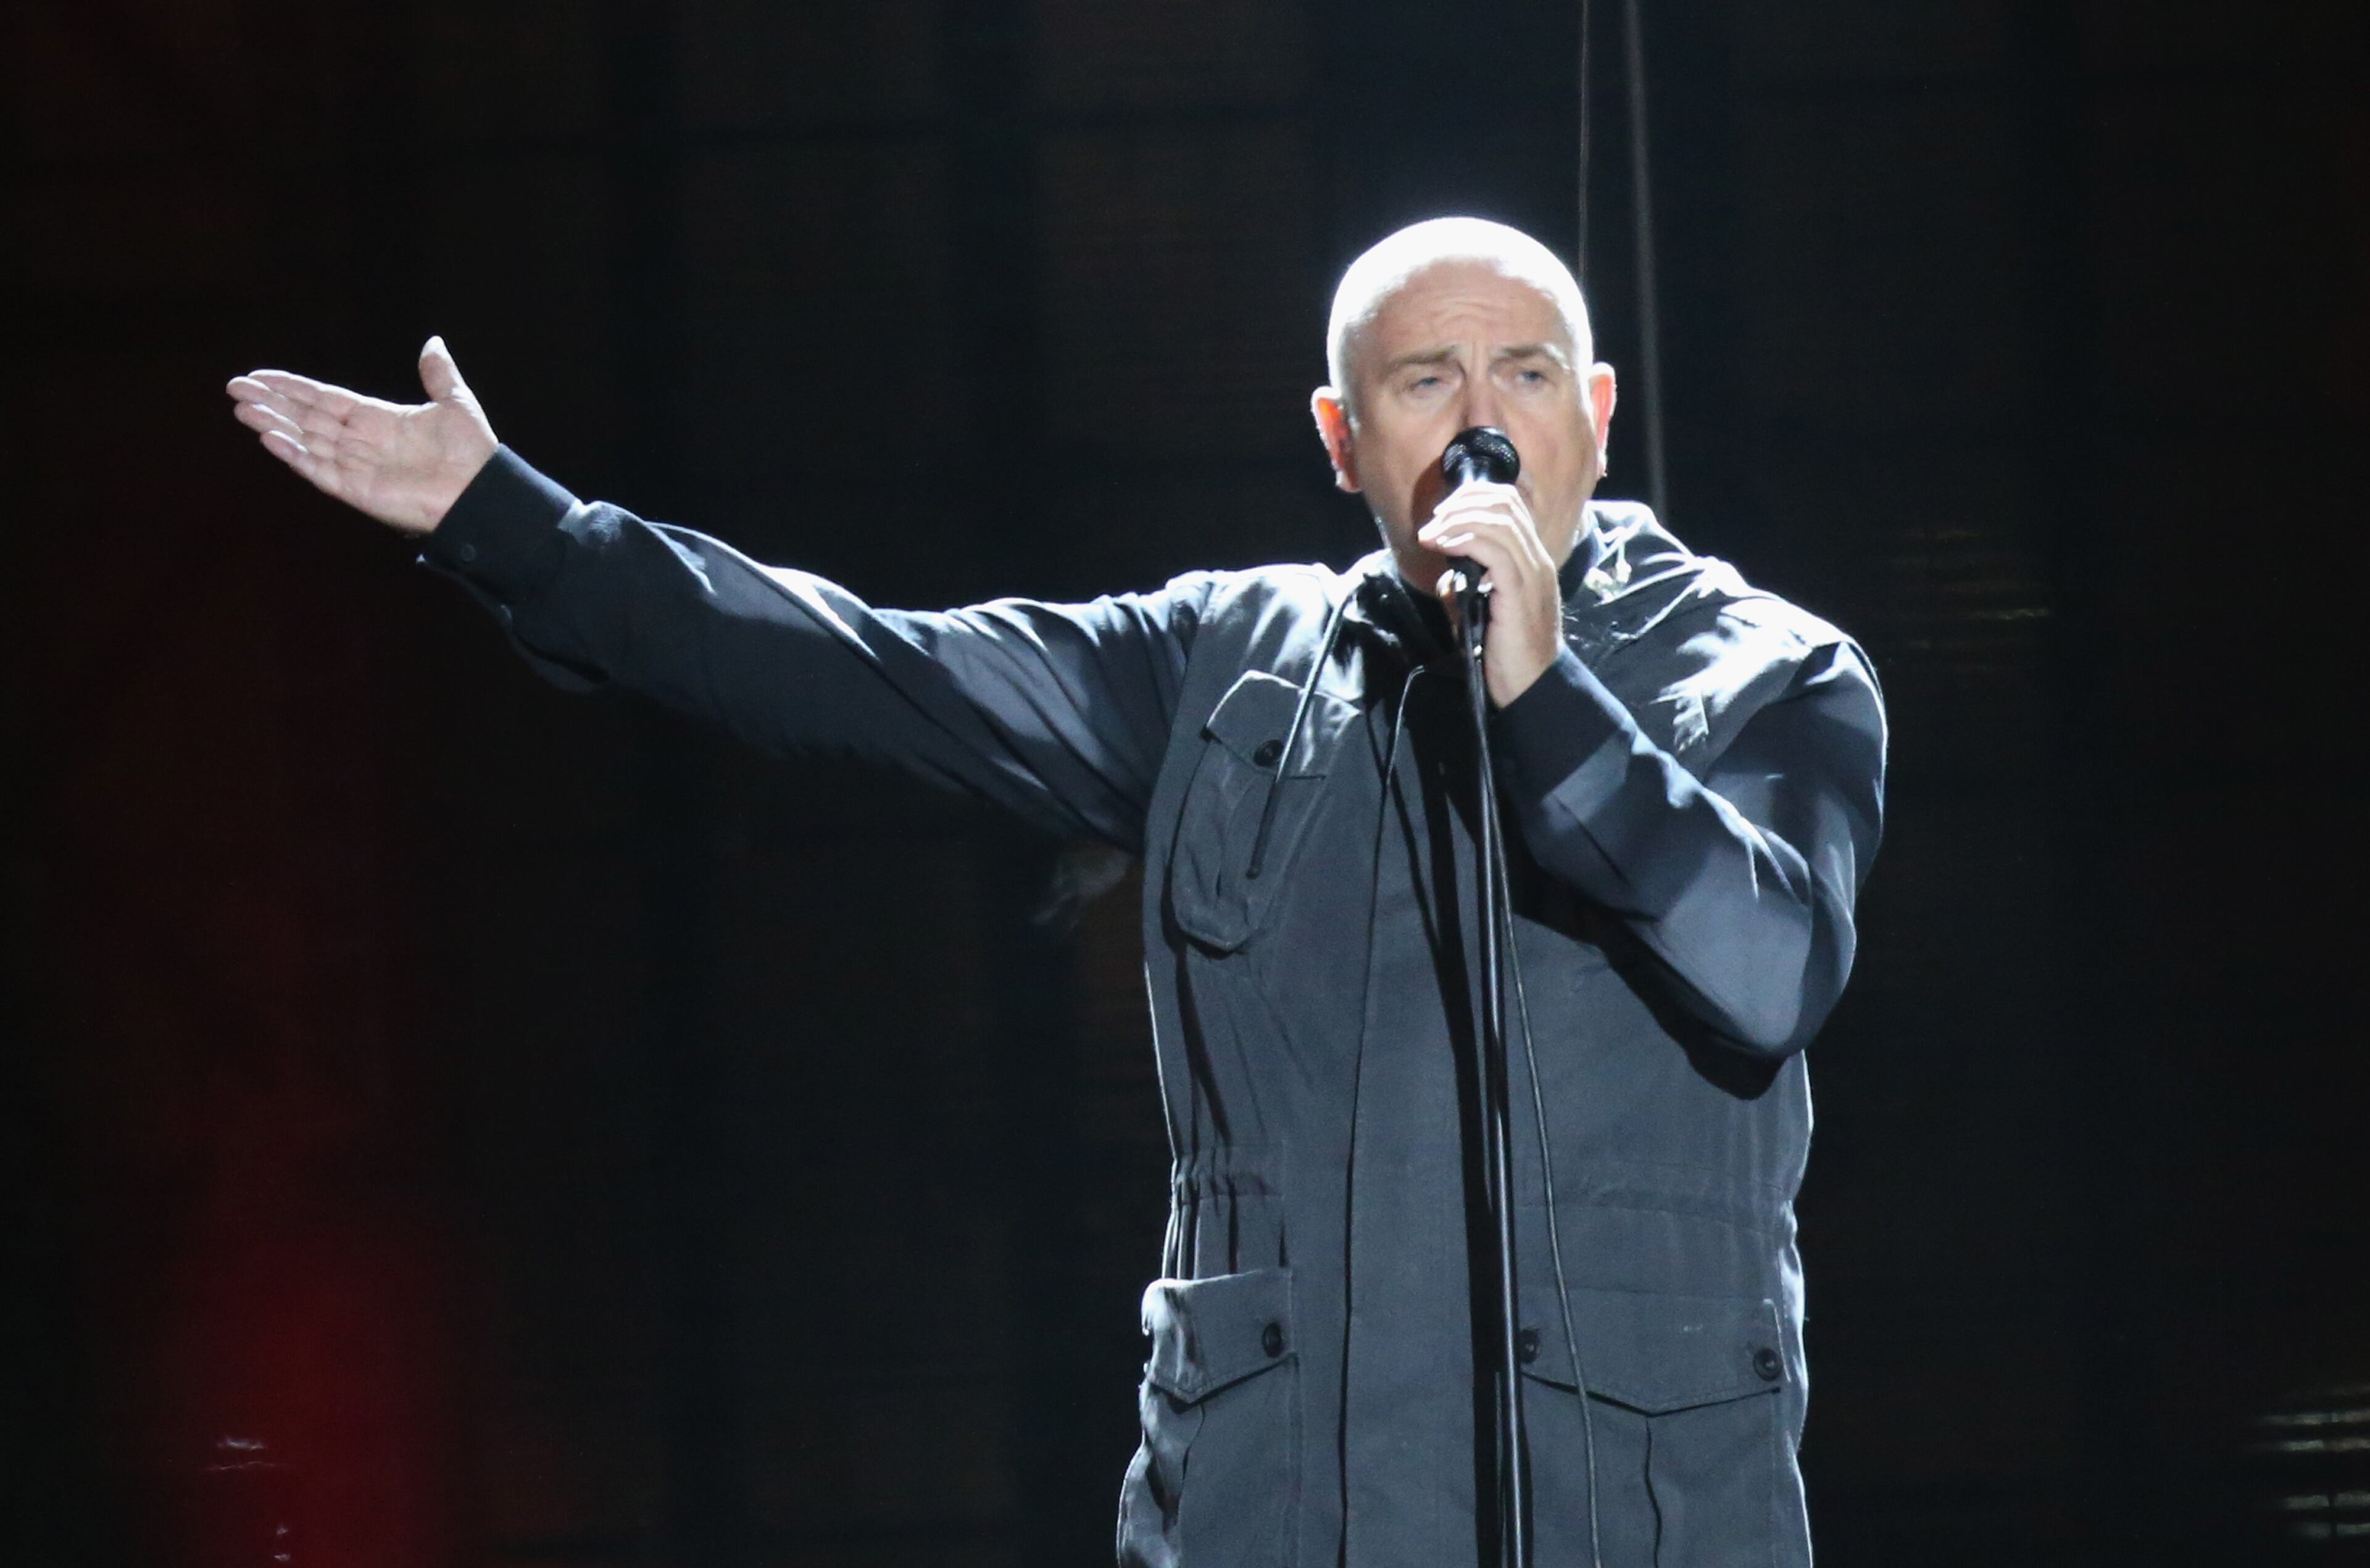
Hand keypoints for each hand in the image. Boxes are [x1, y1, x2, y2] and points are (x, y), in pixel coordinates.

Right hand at [226, 337, 497, 535]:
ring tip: (241, 409)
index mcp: (378, 419)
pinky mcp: (357, 490)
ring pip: (305, 442)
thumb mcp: (455, 403)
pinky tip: (270, 439)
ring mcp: (356, 467)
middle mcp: (361, 442)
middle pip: (306, 418)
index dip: (292, 387)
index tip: (259, 376)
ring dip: (273, 425)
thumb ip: (438, 375)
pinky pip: (319, 470)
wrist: (483, 492)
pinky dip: (295, 456)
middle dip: (271, 403)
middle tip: (234, 388)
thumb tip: (433, 342)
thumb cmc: (473, 452)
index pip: (324, 399)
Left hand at [1416, 481, 1563, 706]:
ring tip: (1431, 532)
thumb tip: (1445, 576)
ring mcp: (1532, 574)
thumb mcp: (1481, 612)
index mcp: (1531, 560)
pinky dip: (1464, 540)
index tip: (1443, 510)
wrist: (1531, 685)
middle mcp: (1537, 560)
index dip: (1476, 496)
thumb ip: (1466, 589)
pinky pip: (1495, 551)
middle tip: (1434, 518)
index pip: (1512, 505)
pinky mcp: (1519, 592)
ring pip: (1499, 522)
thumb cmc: (1506, 652)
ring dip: (1458, 520)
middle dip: (1464, 502)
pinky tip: (1443, 545)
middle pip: (1505, 504)